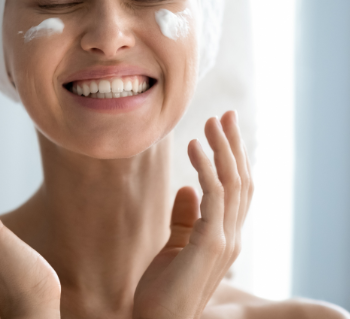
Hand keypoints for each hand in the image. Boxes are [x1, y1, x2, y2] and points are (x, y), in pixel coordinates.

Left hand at [133, 110, 253, 318]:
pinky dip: (207, 167)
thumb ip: (184, 217)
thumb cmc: (163, 290)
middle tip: (225, 114)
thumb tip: (186, 187)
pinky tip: (195, 146)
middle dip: (234, 145)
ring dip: (223, 148)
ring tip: (210, 122)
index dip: (235, 157)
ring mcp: (224, 240)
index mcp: (224, 235)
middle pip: (242, 180)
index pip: (238, 188)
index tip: (224, 128)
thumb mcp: (175, 246)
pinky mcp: (210, 244)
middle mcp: (231, 236)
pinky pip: (213, 196)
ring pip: (233, 183)